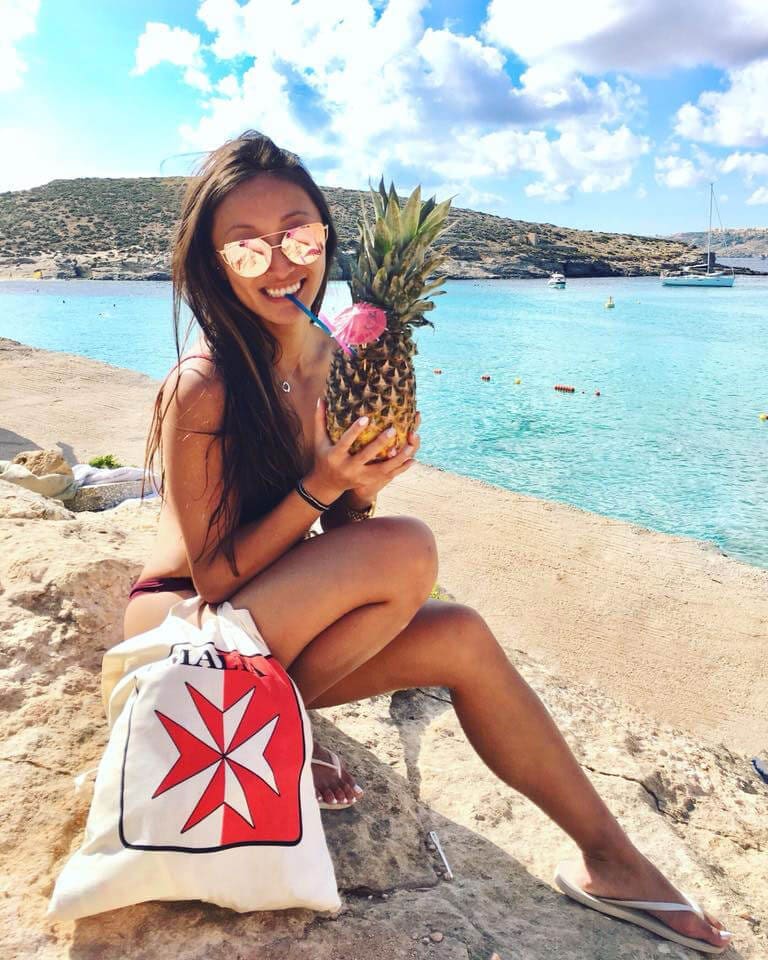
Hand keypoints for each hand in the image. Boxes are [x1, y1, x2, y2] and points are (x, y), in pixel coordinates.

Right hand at [305, 402, 419, 505]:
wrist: (327, 484)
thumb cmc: (324, 457)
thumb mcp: (320, 441)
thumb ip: (320, 420)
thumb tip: (321, 398)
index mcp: (335, 456)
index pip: (345, 442)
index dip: (355, 431)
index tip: (366, 418)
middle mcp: (348, 467)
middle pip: (366, 456)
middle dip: (379, 444)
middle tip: (392, 430)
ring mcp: (359, 476)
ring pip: (381, 469)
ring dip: (397, 458)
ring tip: (409, 445)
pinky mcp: (368, 481)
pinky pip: (387, 476)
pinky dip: (400, 469)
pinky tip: (412, 459)